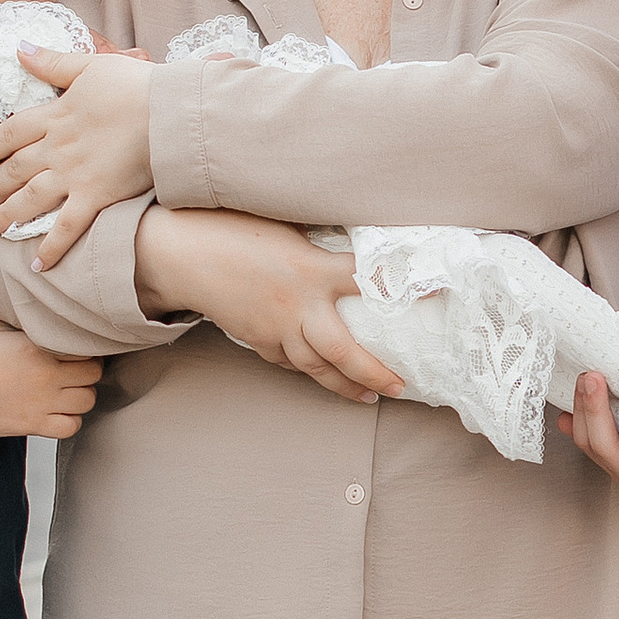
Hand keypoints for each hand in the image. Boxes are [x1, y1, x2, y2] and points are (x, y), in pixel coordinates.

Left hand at [0, 50, 154, 264]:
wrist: (167, 112)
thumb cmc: (137, 85)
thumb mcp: (91, 65)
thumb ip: (53, 62)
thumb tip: (20, 48)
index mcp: (55, 114)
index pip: (9, 133)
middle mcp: (57, 147)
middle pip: (15, 170)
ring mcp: (73, 174)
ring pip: (30, 199)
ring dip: (9, 216)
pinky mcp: (95, 196)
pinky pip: (66, 228)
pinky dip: (51, 248)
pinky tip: (38, 265)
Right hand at [0, 328, 103, 441]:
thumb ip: (29, 327)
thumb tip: (50, 324)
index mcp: (37, 348)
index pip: (84, 346)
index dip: (85, 346)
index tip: (77, 346)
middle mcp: (45, 377)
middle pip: (93, 374)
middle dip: (88, 369)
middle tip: (76, 368)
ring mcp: (41, 404)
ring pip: (88, 401)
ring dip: (83, 394)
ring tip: (70, 389)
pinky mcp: (32, 425)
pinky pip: (71, 427)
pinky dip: (71, 420)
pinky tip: (60, 411)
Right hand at [144, 210, 405, 404]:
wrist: (177, 254)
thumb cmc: (229, 225)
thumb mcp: (284, 222)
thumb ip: (319, 236)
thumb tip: (354, 235)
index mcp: (310, 270)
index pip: (368, 279)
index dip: (405, 285)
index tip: (440, 290)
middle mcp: (297, 306)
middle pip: (343, 352)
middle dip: (373, 373)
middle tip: (401, 387)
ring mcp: (275, 328)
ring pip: (315, 367)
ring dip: (344, 384)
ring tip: (369, 396)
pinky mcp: (256, 339)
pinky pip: (288, 360)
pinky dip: (307, 369)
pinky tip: (322, 374)